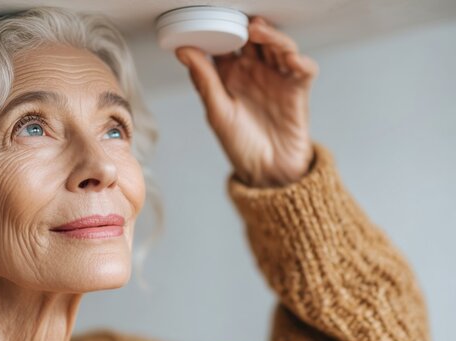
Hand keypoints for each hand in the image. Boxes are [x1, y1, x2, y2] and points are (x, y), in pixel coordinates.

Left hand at [175, 16, 318, 187]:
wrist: (268, 172)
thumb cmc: (240, 145)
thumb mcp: (217, 111)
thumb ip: (204, 80)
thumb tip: (183, 51)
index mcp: (230, 76)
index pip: (227, 44)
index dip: (222, 31)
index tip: (213, 21)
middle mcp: (254, 72)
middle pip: (255, 40)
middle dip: (250, 28)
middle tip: (241, 22)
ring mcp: (277, 77)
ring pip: (279, 47)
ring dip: (272, 37)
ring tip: (260, 32)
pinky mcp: (298, 88)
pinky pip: (303, 68)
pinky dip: (299, 60)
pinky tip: (289, 58)